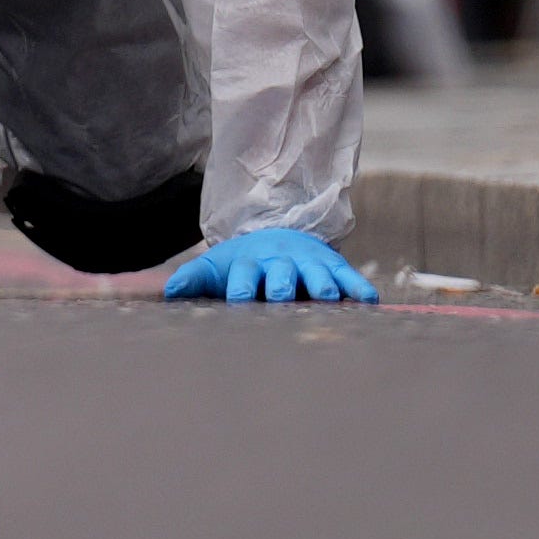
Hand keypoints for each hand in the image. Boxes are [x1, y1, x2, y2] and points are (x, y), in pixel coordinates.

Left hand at [165, 223, 377, 304]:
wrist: (275, 236)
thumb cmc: (242, 264)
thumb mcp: (216, 268)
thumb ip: (193, 279)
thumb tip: (168, 293)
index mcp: (249, 264)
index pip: (243, 276)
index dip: (242, 289)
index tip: (239, 302)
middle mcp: (280, 262)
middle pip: (280, 274)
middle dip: (281, 285)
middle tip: (282, 298)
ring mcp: (308, 263)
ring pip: (316, 272)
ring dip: (321, 285)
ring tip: (328, 298)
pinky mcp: (332, 265)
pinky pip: (348, 275)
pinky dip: (358, 286)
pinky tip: (369, 300)